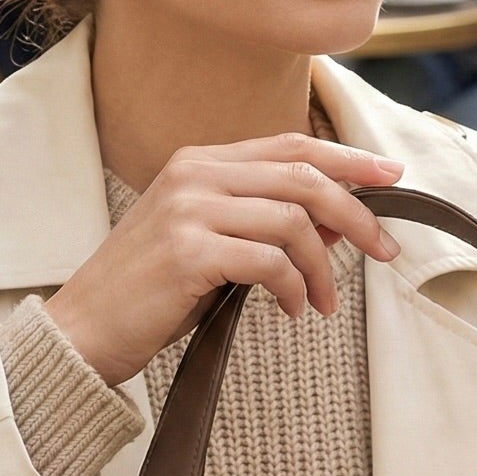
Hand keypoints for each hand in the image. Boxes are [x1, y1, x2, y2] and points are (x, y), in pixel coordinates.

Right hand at [45, 135, 405, 386]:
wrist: (84, 330)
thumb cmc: (151, 293)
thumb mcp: (212, 244)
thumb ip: (266, 223)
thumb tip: (342, 219)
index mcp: (198, 161)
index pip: (290, 145)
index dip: (347, 157)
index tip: (392, 175)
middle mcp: (194, 173)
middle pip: (302, 176)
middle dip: (357, 213)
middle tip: (386, 250)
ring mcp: (188, 209)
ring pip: (293, 220)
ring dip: (323, 267)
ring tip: (324, 303)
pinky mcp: (189, 250)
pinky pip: (270, 261)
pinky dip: (294, 288)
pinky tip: (292, 311)